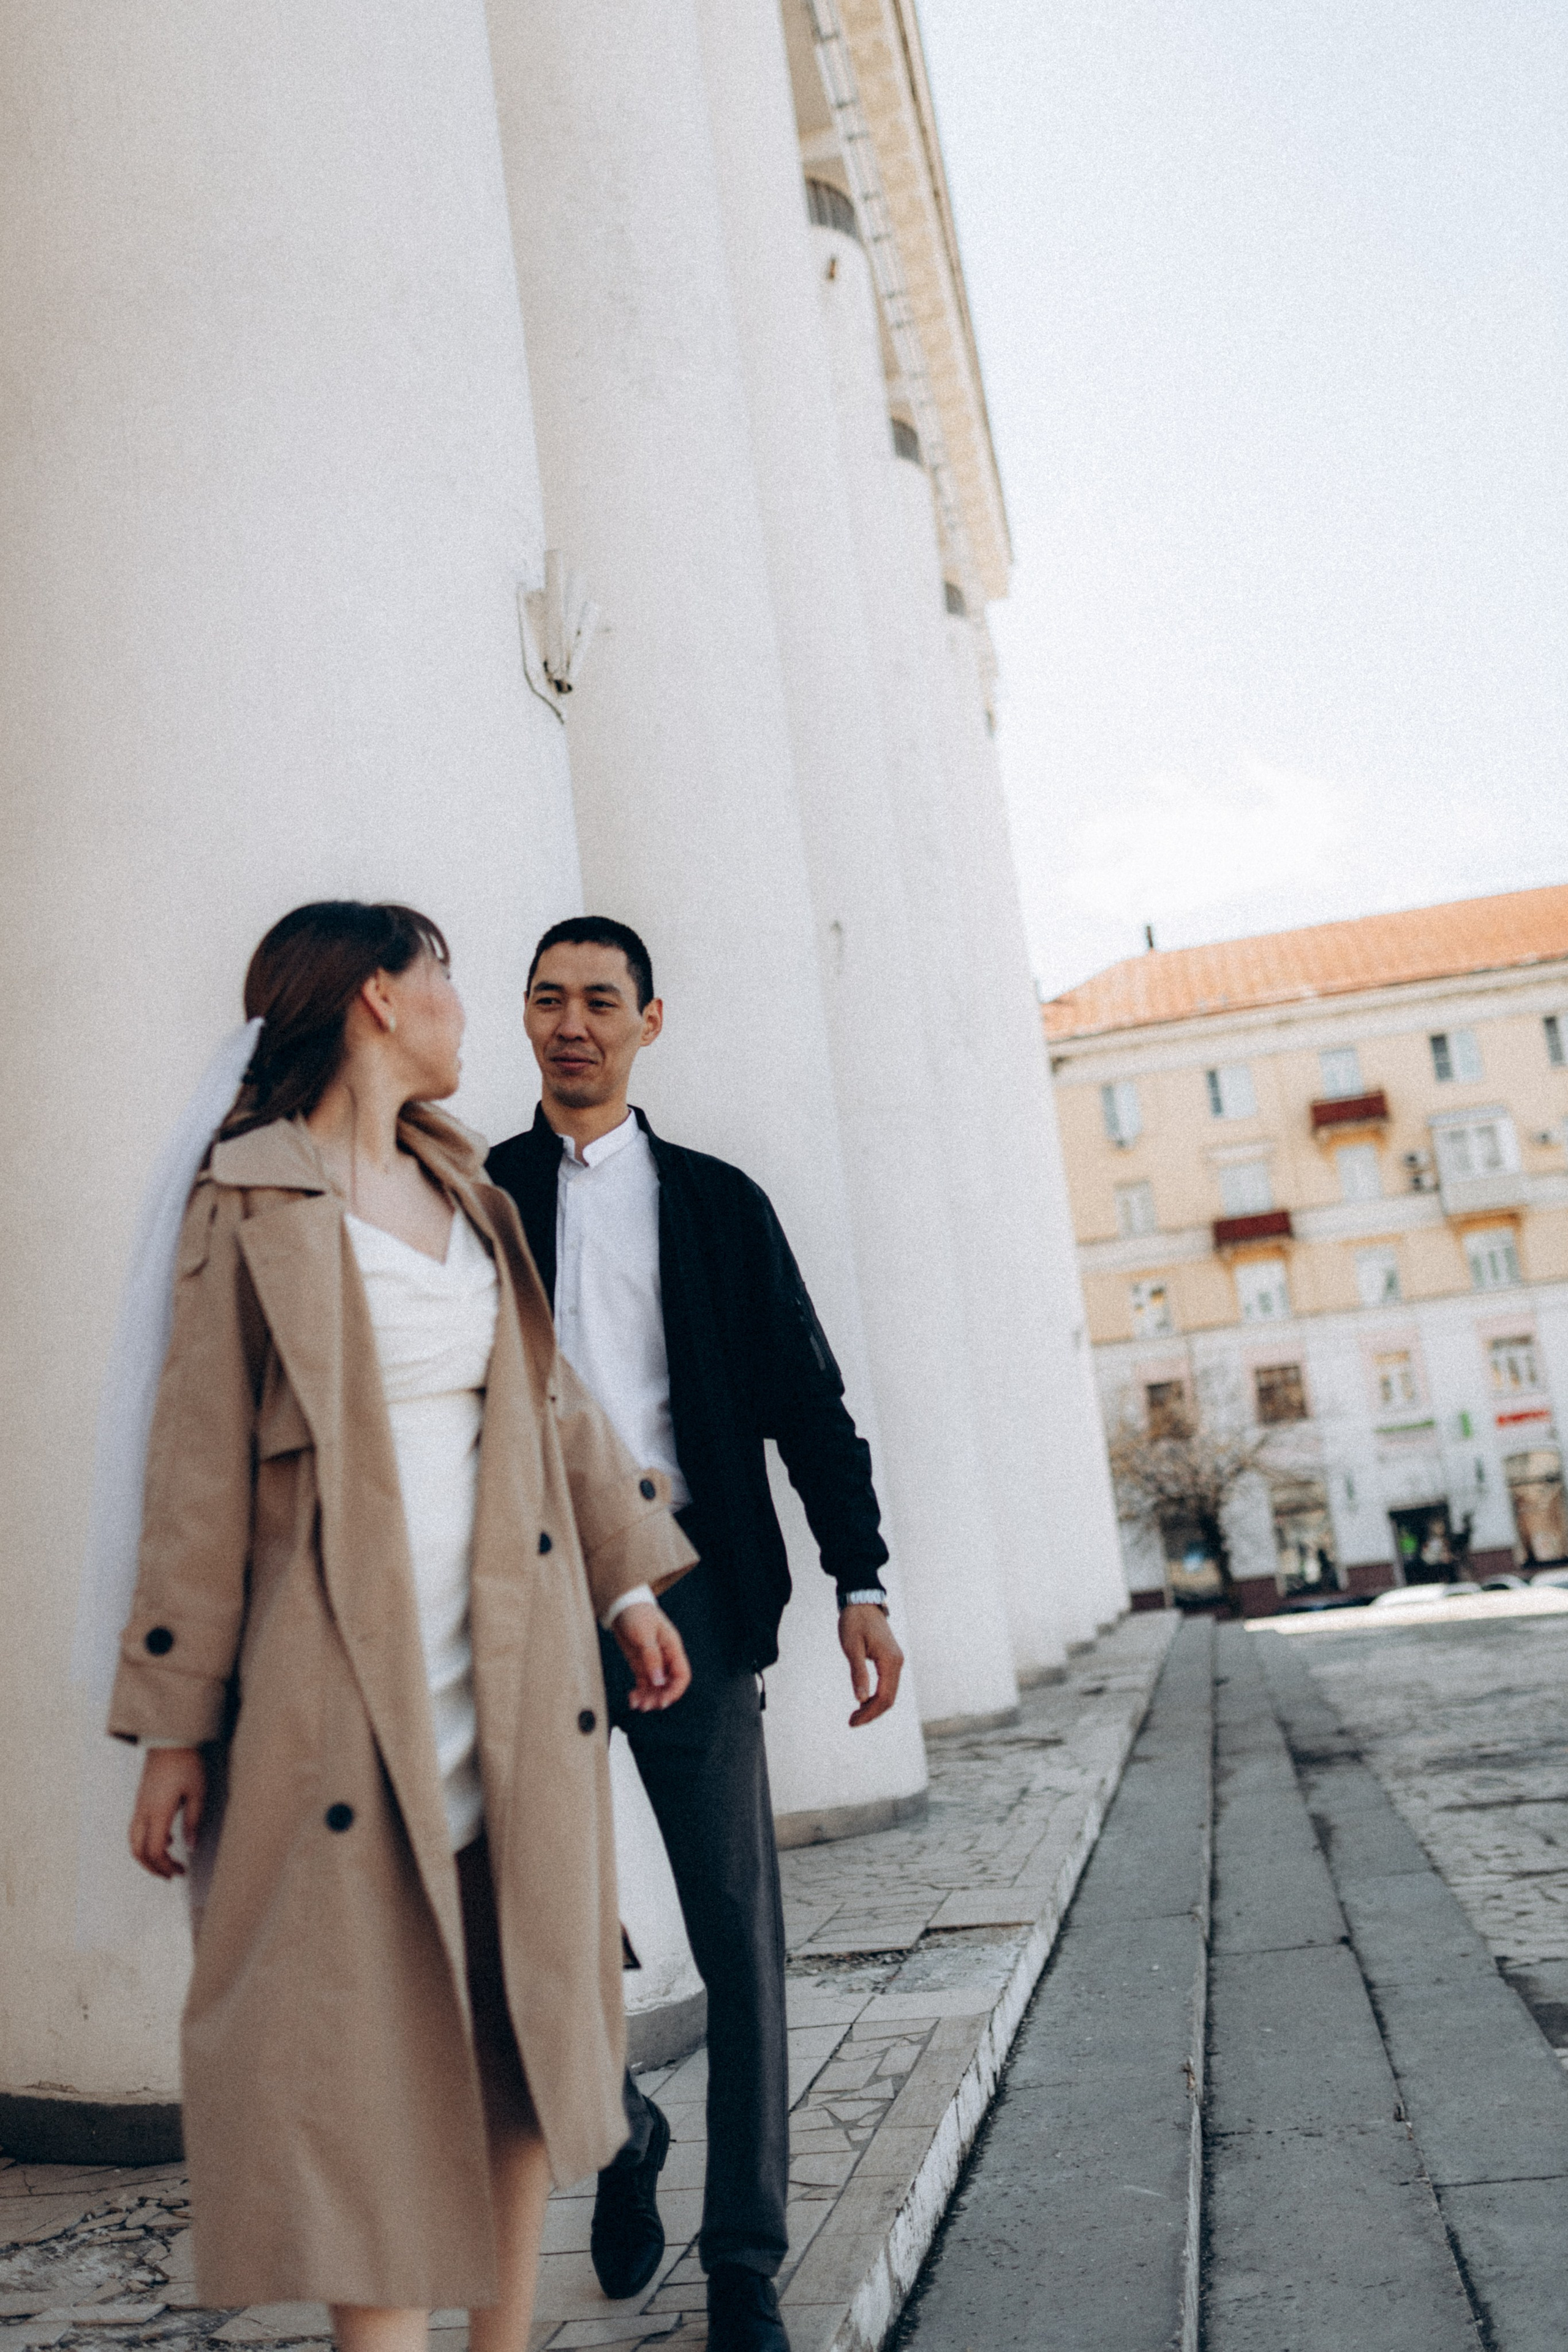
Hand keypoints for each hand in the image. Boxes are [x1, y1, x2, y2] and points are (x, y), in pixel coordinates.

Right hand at [129, 1747, 205, 1878]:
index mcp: (158, 1812)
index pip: (155, 1851)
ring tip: (166, 1863)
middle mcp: (143, 1812)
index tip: (179, 1872)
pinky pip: (137, 1828)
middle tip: (171, 1875)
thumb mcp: (197, 1793)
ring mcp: (139, 1806)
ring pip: (134, 1841)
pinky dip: (147, 1841)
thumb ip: (193, 1822)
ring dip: (147, 1857)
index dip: (166, 1867)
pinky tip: (167, 1839)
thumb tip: (190, 1847)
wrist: (170, 1739)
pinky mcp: (141, 1800)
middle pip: (139, 1851)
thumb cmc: (185, 1763)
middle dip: (153, 1868)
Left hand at [612, 1602, 691, 1712]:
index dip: (675, 1690)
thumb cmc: (637, 1614)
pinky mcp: (641, 1665)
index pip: (682, 1675)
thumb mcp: (644, 1635)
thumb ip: (652, 1657)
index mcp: (672, 1648)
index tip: (663, 1701)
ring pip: (656, 1687)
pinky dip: (640, 1693)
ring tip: (637, 1704)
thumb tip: (658, 1680)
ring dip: (649, 1698)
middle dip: (660, 1697)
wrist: (622, 1606)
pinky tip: (632, 1698)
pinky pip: (644, 1684)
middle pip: (669, 1685)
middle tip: (647, 1706)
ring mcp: (653, 1662)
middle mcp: (665, 1658)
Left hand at [839, 1604, 902, 1727]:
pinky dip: (877, 1696)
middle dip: (871, 1713)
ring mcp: (896, 1661)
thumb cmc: (854, 1621)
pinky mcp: (890, 1659)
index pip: (884, 1697)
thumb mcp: (852, 1647)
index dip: (869, 1713)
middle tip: (852, 1722)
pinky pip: (887, 1684)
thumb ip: (858, 1672)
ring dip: (874, 1707)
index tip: (852, 1722)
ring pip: (889, 1693)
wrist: (862, 1601)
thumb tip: (860, 1699)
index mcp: (890, 1661)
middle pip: (889, 1699)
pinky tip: (863, 1701)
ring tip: (855, 1715)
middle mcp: (897, 1663)